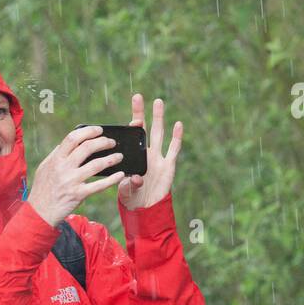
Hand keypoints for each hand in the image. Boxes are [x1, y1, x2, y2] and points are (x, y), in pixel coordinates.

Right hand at [26, 127, 127, 226]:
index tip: (99, 130)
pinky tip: (120, 174)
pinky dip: (112, 179)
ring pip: (96, 164)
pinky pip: (99, 185)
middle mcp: (63, 168)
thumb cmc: (42, 189)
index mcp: (56, 159)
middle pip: (87, 148)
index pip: (72, 138)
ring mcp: (71, 181)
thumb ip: (56, 155)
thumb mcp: (45, 168)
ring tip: (119, 156)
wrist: (39, 212)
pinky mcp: (78, 194)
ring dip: (111, 159)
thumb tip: (71, 143)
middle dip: (103, 142)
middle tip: (112, 142)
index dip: (88, 131)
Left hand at [117, 94, 180, 209]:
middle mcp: (146, 153)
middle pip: (144, 129)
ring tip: (158, 101)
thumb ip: (128, 185)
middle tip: (137, 96)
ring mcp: (158, 158)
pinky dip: (177, 137)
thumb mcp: (125, 191)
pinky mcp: (169, 165)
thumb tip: (135, 178)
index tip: (130, 119)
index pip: (131, 137)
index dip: (131, 127)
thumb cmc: (131, 197)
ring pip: (159, 133)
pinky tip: (178, 124)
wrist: (145, 208)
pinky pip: (174, 149)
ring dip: (159, 118)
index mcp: (133, 157)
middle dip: (141, 113)